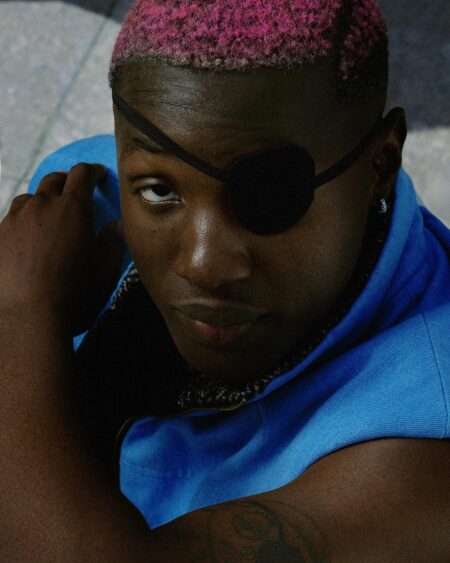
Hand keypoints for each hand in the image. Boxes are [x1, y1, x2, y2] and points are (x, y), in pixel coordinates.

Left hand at [0, 163, 124, 334]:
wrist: (27, 320)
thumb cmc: (73, 296)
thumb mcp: (104, 272)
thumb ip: (112, 243)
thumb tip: (114, 226)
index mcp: (73, 209)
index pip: (82, 174)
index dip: (92, 171)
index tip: (99, 176)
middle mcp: (40, 206)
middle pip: (53, 180)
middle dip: (67, 183)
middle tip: (76, 194)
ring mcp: (13, 221)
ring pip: (28, 199)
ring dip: (41, 203)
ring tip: (48, 220)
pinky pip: (10, 222)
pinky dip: (23, 225)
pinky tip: (27, 244)